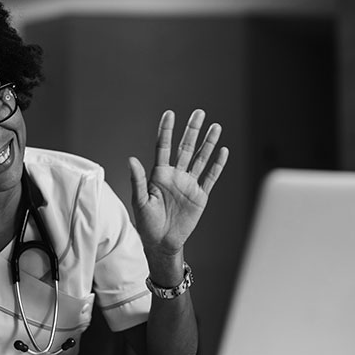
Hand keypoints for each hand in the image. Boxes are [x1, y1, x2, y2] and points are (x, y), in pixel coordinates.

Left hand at [129, 109, 228, 258]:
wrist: (162, 242)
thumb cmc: (147, 223)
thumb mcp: (140, 201)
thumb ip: (138, 179)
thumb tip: (131, 159)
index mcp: (159, 174)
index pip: (164, 147)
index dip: (166, 130)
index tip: (169, 114)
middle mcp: (175, 175)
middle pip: (185, 148)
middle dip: (192, 130)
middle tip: (199, 112)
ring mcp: (189, 184)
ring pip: (200, 159)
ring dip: (208, 144)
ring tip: (216, 127)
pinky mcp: (200, 195)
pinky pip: (210, 177)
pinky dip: (217, 165)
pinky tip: (222, 151)